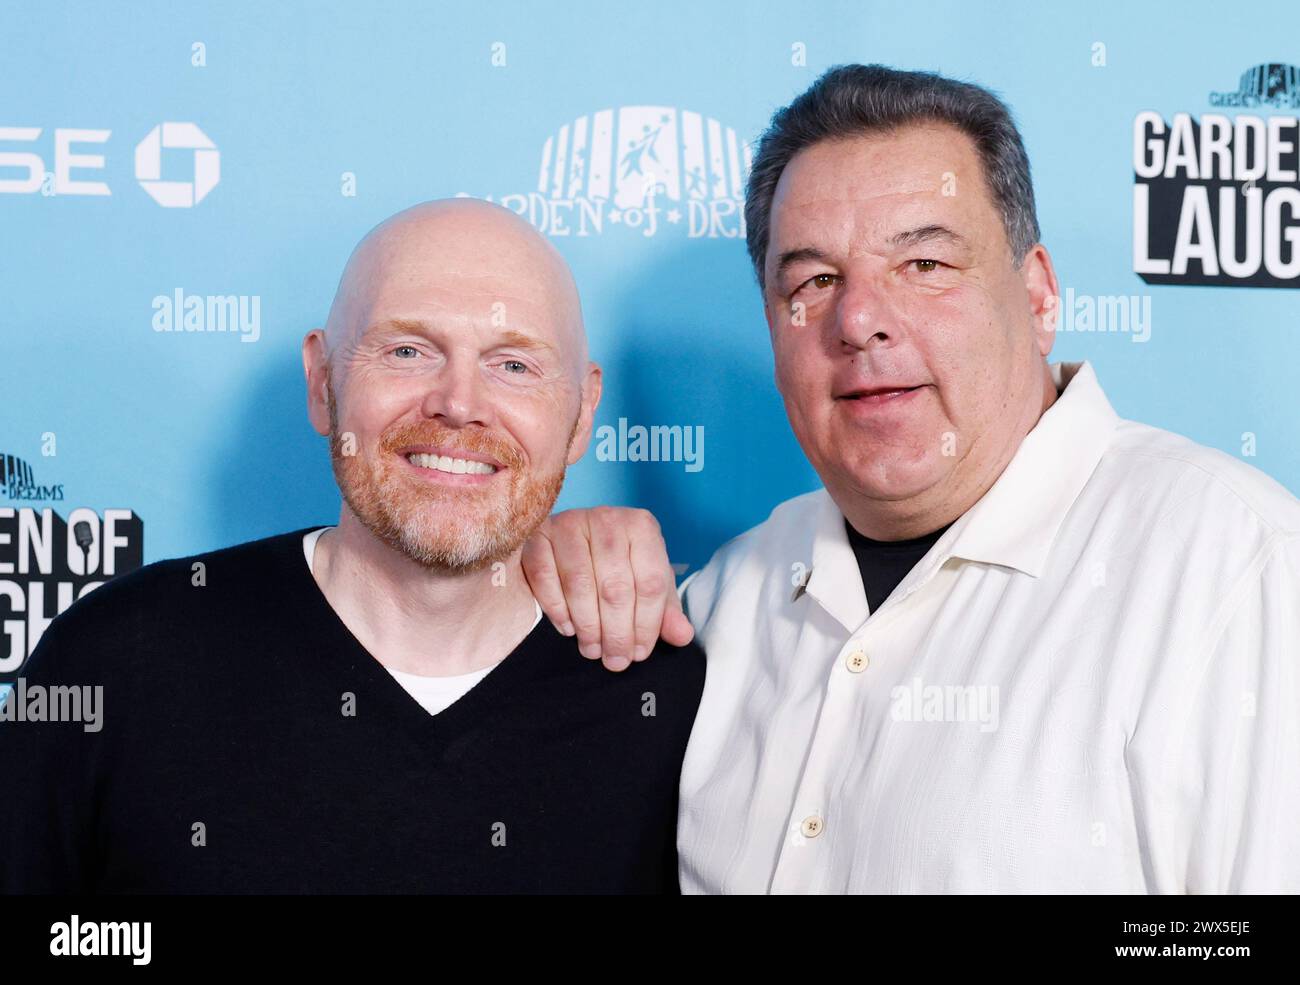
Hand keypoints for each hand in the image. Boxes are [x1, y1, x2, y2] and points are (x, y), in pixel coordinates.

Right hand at [521, 507, 694, 671]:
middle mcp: (607, 518)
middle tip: (614, 661)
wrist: (574, 538)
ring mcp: (569, 523)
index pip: (650, 583)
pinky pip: (545, 578)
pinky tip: (568, 628)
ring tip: (592, 649)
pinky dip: (557, 609)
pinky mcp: (538, 535)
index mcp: (642, 526)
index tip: (639, 654)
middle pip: (616, 587)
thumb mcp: (647, 582)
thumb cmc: (619, 564)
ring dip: (587, 626)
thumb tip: (682, 636)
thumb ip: (665, 610)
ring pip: (579, 585)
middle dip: (617, 633)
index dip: (647, 625)